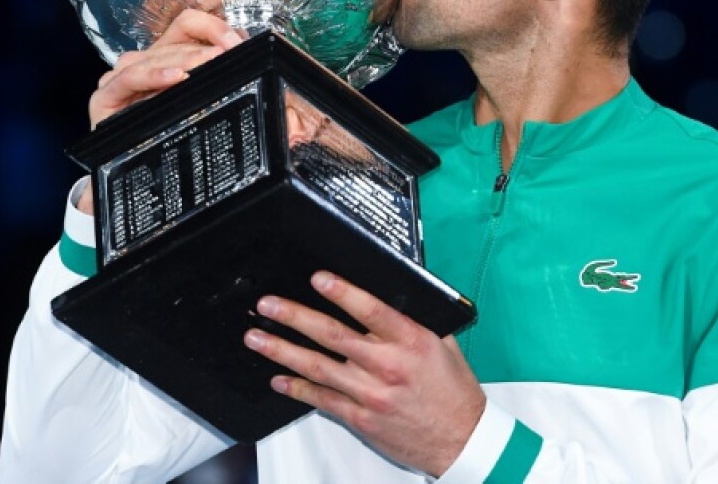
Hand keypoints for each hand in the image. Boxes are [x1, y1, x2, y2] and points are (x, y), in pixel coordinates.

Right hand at [75, 9, 242, 215]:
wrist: (135, 190)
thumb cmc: (178, 146)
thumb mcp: (218, 120)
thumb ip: (248, 110)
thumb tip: (290, 116)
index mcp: (171, 57)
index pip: (190, 23)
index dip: (215, 27)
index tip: (238, 44)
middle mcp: (147, 63)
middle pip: (177, 38)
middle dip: (206, 47)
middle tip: (229, 59)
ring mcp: (124, 79)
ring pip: (154, 54)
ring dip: (183, 59)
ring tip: (205, 68)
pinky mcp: (106, 98)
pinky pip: (128, 77)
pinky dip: (152, 74)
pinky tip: (175, 78)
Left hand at [243, 271, 485, 476]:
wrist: (461, 439)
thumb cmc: (453, 391)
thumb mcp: (443, 344)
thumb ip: (414, 320)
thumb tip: (391, 294)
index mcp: (411, 341)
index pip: (370, 310)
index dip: (341, 292)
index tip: (317, 278)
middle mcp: (387, 365)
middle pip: (332, 335)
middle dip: (294, 316)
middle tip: (268, 305)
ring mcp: (371, 394)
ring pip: (317, 367)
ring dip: (282, 350)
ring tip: (256, 337)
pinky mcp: (361, 418)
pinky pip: (322, 400)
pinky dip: (297, 389)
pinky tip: (278, 379)